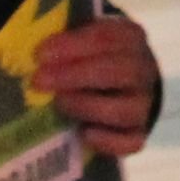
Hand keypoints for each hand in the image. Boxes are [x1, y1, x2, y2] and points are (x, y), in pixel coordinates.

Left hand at [33, 13, 162, 156]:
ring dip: (87, 106)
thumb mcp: (86, 39)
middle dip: (75, 75)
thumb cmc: (95, 56)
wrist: (126, 82)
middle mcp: (144, 70)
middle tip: (40, 81)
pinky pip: (131, 142)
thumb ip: (66, 43)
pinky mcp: (139, 133)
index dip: (72, 46)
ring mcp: (144, 104)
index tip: (40, 54)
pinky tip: (84, 134)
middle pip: (118, 71)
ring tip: (58, 103)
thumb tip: (35, 54)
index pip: (106, 38)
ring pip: (125, 110)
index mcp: (131, 38)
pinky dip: (107, 140)